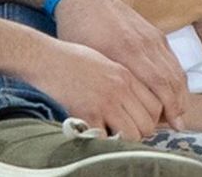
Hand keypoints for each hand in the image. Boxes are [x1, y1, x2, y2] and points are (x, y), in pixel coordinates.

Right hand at [18, 36, 168, 138]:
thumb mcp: (106, 62)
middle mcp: (121, 89)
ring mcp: (105, 101)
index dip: (150, 119)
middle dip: (139, 132)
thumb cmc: (72, 58)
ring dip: (123, 139)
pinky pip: (105, 139)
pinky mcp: (87, 113)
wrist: (46, 58)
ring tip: (110, 133)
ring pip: (132, 134)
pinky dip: (102, 142)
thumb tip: (134, 102)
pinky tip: (94, 133)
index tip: (138, 122)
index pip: (155, 106)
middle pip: (147, 124)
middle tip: (124, 131)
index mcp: (127, 76)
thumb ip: (123, 80)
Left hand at [53, 0, 188, 129]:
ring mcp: (153, 37)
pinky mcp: (156, 34)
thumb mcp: (87, 59)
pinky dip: (177, 78)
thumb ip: (105, 82)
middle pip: (171, 80)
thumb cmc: (79, 31)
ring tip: (179, 113)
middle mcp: (145, 44)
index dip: (165, 108)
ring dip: (181, 93)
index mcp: (126, 51)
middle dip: (177, 105)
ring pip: (175, 69)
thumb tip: (113, 113)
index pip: (157, 85)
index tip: (164, 126)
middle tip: (177, 125)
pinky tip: (175, 92)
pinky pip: (173, 60)